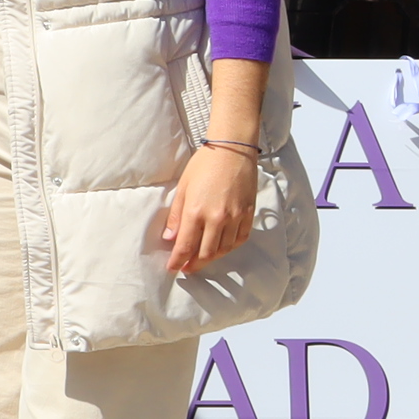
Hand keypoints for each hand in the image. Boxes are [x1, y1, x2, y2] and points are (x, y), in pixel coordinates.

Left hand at [159, 143, 260, 276]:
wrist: (232, 150)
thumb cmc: (204, 165)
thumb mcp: (183, 188)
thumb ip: (177, 215)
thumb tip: (170, 237)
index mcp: (196, 211)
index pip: (185, 246)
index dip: (178, 261)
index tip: (173, 268)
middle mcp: (217, 218)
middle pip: (206, 252)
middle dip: (194, 264)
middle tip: (186, 268)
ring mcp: (236, 217)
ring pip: (224, 249)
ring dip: (212, 258)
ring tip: (201, 259)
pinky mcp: (248, 214)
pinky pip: (240, 238)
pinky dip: (230, 247)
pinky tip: (222, 248)